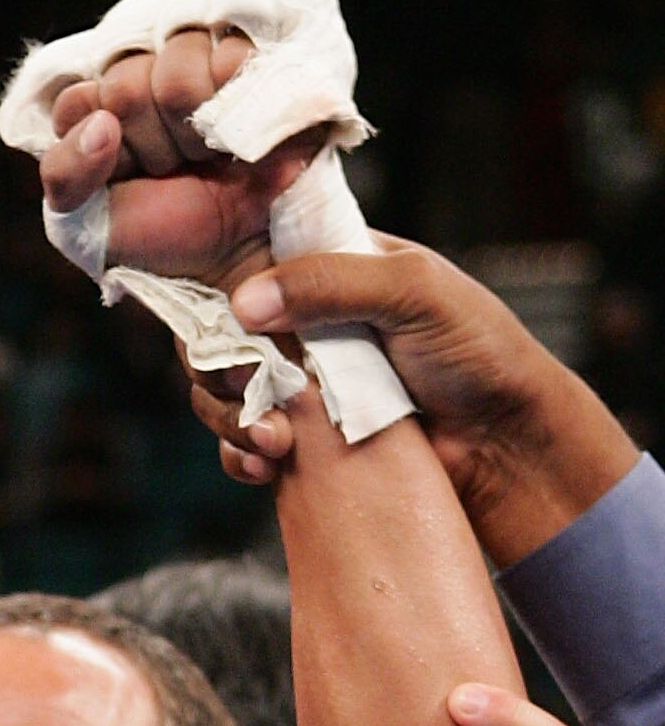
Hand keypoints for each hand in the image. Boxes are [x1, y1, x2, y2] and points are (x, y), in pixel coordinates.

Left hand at [39, 30, 322, 291]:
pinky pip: (229, 60)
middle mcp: (140, 73)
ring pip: (177, 70)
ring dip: (192, 131)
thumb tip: (102, 124)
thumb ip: (65, 174)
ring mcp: (192, 60)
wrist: (234, 252)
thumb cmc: (160, 234)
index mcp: (95, 107)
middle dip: (149, 143)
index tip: (123, 176)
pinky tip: (236, 133)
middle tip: (170, 169)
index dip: (98, 148)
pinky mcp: (244, 59)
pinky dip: (234, 107)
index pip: (76, 102)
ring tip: (204, 154)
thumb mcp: (88, 223)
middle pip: (125, 85)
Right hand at [187, 239, 636, 559]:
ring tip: (271, 441)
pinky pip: (245, 444)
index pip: (249, 262)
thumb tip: (244, 302)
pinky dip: (242, 455)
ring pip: (223, 391)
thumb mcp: (413, 292)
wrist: (504, 443)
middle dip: (221, 367)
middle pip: (221, 333)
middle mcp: (306, 320)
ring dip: (229, 418)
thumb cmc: (478, 350)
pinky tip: (264, 463)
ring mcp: (301, 381)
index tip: (227, 323)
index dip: (223, 290)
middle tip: (249, 388)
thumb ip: (330, 284)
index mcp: (331, 266)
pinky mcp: (302, 436)